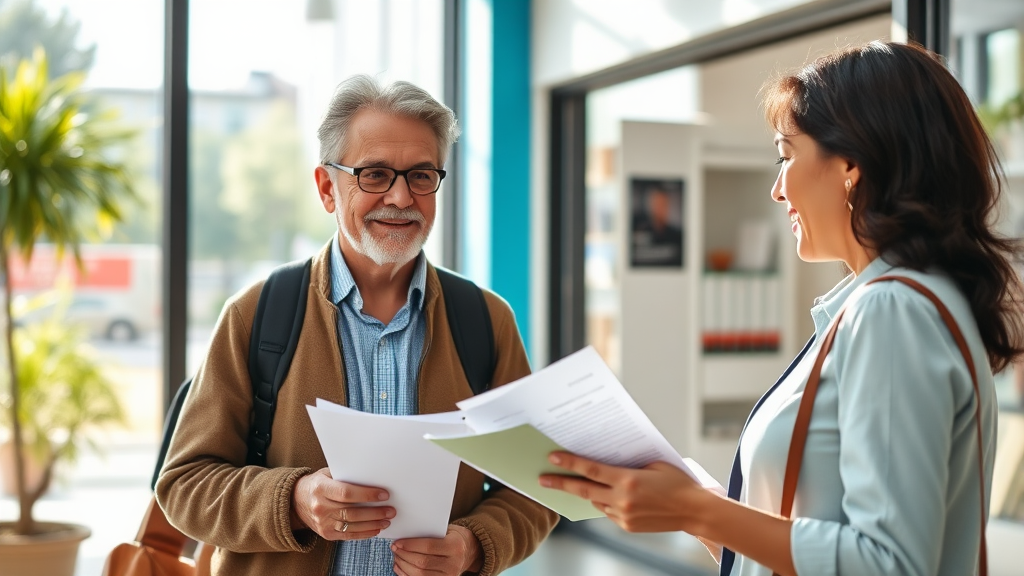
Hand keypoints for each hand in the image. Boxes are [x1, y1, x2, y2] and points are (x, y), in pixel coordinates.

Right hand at [291, 467, 394, 540]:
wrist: (296, 501)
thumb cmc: (318, 484)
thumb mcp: (328, 474)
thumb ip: (346, 476)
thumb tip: (373, 476)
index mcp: (321, 488)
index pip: (347, 493)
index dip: (367, 494)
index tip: (384, 494)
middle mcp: (320, 507)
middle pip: (352, 512)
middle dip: (375, 512)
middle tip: (391, 510)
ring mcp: (322, 522)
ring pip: (352, 525)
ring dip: (372, 524)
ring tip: (386, 520)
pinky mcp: (326, 534)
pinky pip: (348, 535)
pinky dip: (364, 533)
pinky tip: (375, 529)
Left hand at [392, 524, 482, 575]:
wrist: (470, 552)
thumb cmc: (454, 538)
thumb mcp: (447, 531)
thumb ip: (430, 533)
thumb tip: (405, 536)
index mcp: (455, 546)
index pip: (428, 547)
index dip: (410, 545)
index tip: (398, 542)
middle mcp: (453, 564)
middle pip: (422, 562)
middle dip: (404, 555)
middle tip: (394, 548)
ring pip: (419, 574)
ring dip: (403, 565)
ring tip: (396, 556)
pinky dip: (407, 574)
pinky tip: (400, 566)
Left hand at [539, 452, 712, 533]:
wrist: (694, 511)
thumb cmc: (677, 482)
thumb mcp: (652, 464)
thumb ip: (628, 464)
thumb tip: (607, 459)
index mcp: (627, 479)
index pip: (590, 470)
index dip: (569, 463)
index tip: (552, 457)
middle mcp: (622, 499)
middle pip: (583, 489)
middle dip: (560, 483)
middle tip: (541, 479)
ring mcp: (623, 515)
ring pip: (595, 502)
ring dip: (584, 493)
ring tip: (568, 484)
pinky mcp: (626, 526)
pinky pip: (607, 512)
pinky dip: (603, 502)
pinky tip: (602, 495)